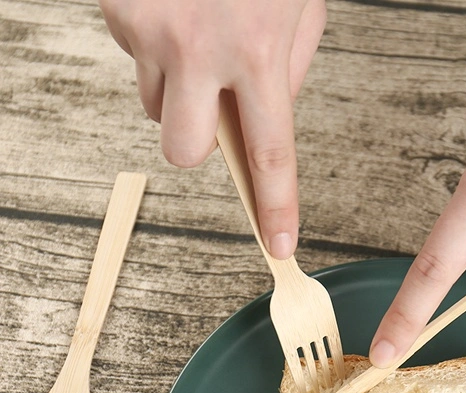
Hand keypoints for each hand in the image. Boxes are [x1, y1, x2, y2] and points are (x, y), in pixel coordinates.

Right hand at [98, 0, 325, 258]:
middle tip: (209, 106)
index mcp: (260, 52)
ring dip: (176, 84)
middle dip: (195, 142)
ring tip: (194, 29)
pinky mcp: (117, 9)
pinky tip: (171, 4)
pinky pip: (132, 55)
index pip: (271, 154)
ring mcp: (150, 30)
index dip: (275, 207)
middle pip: (184, 152)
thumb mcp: (299, 8)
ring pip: (154, 102)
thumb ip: (285, 71)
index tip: (279, 246)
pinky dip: (151, 41)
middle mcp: (200, 50)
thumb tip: (262, 121)